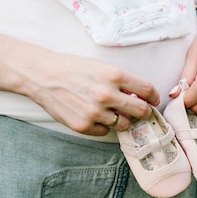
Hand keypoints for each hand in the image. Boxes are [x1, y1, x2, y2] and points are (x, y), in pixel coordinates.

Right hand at [27, 51, 159, 135]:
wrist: (43, 75)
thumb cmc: (72, 67)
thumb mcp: (100, 66)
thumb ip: (121, 80)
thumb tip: (140, 96)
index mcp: (113, 74)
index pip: (147, 89)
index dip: (153, 96)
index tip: (152, 99)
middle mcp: (107, 94)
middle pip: (141, 111)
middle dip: (144, 111)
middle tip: (139, 109)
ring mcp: (95, 112)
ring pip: (124, 124)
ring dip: (121, 118)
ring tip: (111, 110)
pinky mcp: (83, 126)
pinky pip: (105, 131)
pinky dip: (104, 125)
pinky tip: (94, 114)